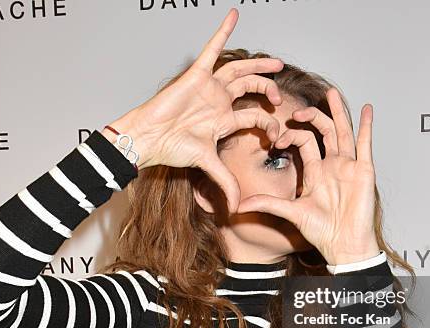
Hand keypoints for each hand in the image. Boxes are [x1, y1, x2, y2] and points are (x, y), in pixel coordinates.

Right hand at [104, 8, 283, 213]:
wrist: (148, 139)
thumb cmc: (171, 149)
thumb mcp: (206, 164)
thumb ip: (225, 182)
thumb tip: (238, 207)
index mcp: (223, 121)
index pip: (254, 118)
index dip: (270, 124)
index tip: (278, 134)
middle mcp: (218, 102)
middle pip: (250, 89)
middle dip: (268, 89)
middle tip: (280, 95)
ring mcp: (209, 87)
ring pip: (239, 71)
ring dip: (259, 66)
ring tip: (277, 65)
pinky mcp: (197, 75)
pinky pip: (212, 49)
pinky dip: (223, 32)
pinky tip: (235, 16)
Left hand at [236, 87, 379, 264]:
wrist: (343, 245)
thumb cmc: (322, 232)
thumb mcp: (291, 213)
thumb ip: (268, 204)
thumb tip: (239, 206)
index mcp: (316, 173)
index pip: (304, 143)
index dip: (291, 135)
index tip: (277, 137)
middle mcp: (332, 166)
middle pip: (324, 132)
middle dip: (312, 117)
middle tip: (298, 110)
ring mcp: (349, 167)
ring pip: (343, 132)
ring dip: (337, 112)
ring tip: (331, 93)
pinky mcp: (364, 171)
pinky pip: (365, 144)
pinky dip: (366, 126)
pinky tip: (367, 110)